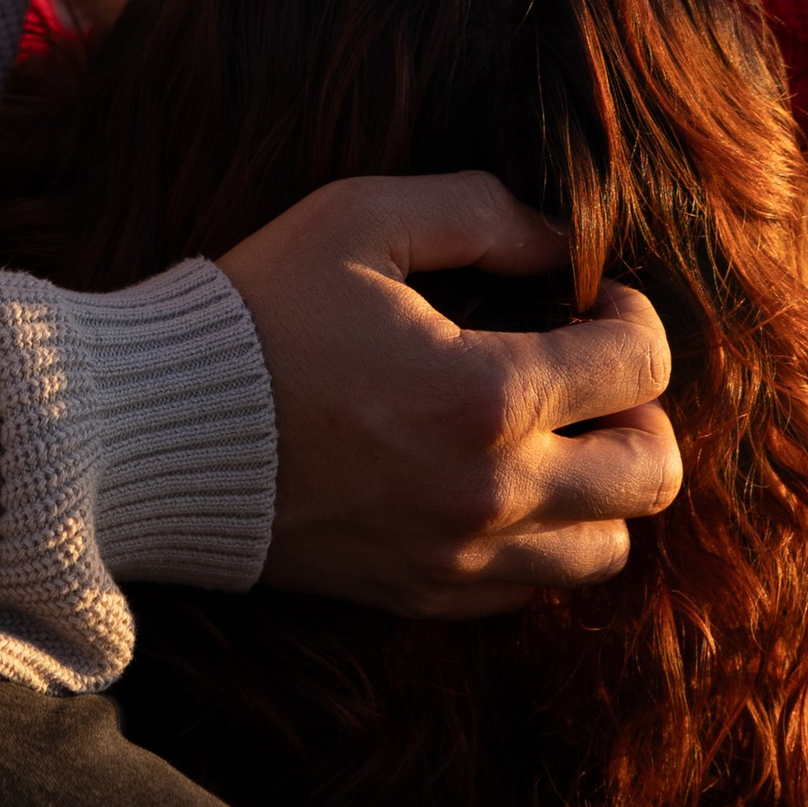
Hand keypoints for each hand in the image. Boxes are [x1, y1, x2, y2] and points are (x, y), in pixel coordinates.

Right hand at [215, 171, 682, 614]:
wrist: (155, 433)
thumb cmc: (257, 314)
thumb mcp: (360, 218)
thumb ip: (478, 211)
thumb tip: (561, 242)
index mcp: (485, 395)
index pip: (640, 366)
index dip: (634, 315)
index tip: (591, 296)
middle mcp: (491, 493)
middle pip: (651, 474)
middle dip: (643, 408)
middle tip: (589, 366)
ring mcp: (457, 559)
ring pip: (608, 550)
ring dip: (604, 485)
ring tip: (555, 429)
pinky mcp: (420, 595)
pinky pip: (533, 590)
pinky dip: (544, 538)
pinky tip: (500, 479)